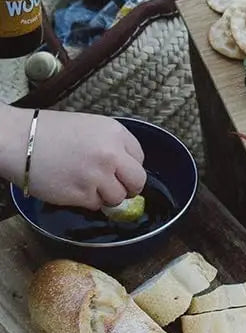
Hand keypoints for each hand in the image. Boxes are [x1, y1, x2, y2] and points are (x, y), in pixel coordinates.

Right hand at [0, 107, 145, 210]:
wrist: (19, 140)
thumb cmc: (51, 132)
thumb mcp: (92, 127)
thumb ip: (112, 144)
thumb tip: (125, 166)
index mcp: (116, 133)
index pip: (140, 158)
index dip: (129, 167)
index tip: (120, 170)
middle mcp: (112, 155)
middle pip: (137, 182)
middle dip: (129, 187)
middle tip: (117, 187)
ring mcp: (97, 176)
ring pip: (117, 197)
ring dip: (106, 196)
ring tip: (87, 185)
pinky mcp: (80, 194)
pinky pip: (95, 205)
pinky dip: (87, 201)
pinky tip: (73, 188)